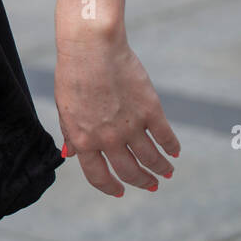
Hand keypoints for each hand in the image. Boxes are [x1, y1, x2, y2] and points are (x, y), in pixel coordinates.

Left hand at [54, 28, 179, 196]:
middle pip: (129, 171)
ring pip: (151, 159)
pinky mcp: (150, 111)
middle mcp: (108, 139)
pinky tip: (175, 152)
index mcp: (84, 140)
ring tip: (167, 172)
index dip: (110, 187)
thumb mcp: (65, 108)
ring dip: (161, 169)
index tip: (120, 191)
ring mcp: (131, 127)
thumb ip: (72, 133)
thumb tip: (73, 154)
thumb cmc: (73, 75)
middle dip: (142, 182)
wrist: (91, 49)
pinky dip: (172, 147)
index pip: (98, 176)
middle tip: (151, 185)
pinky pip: (165, 137)